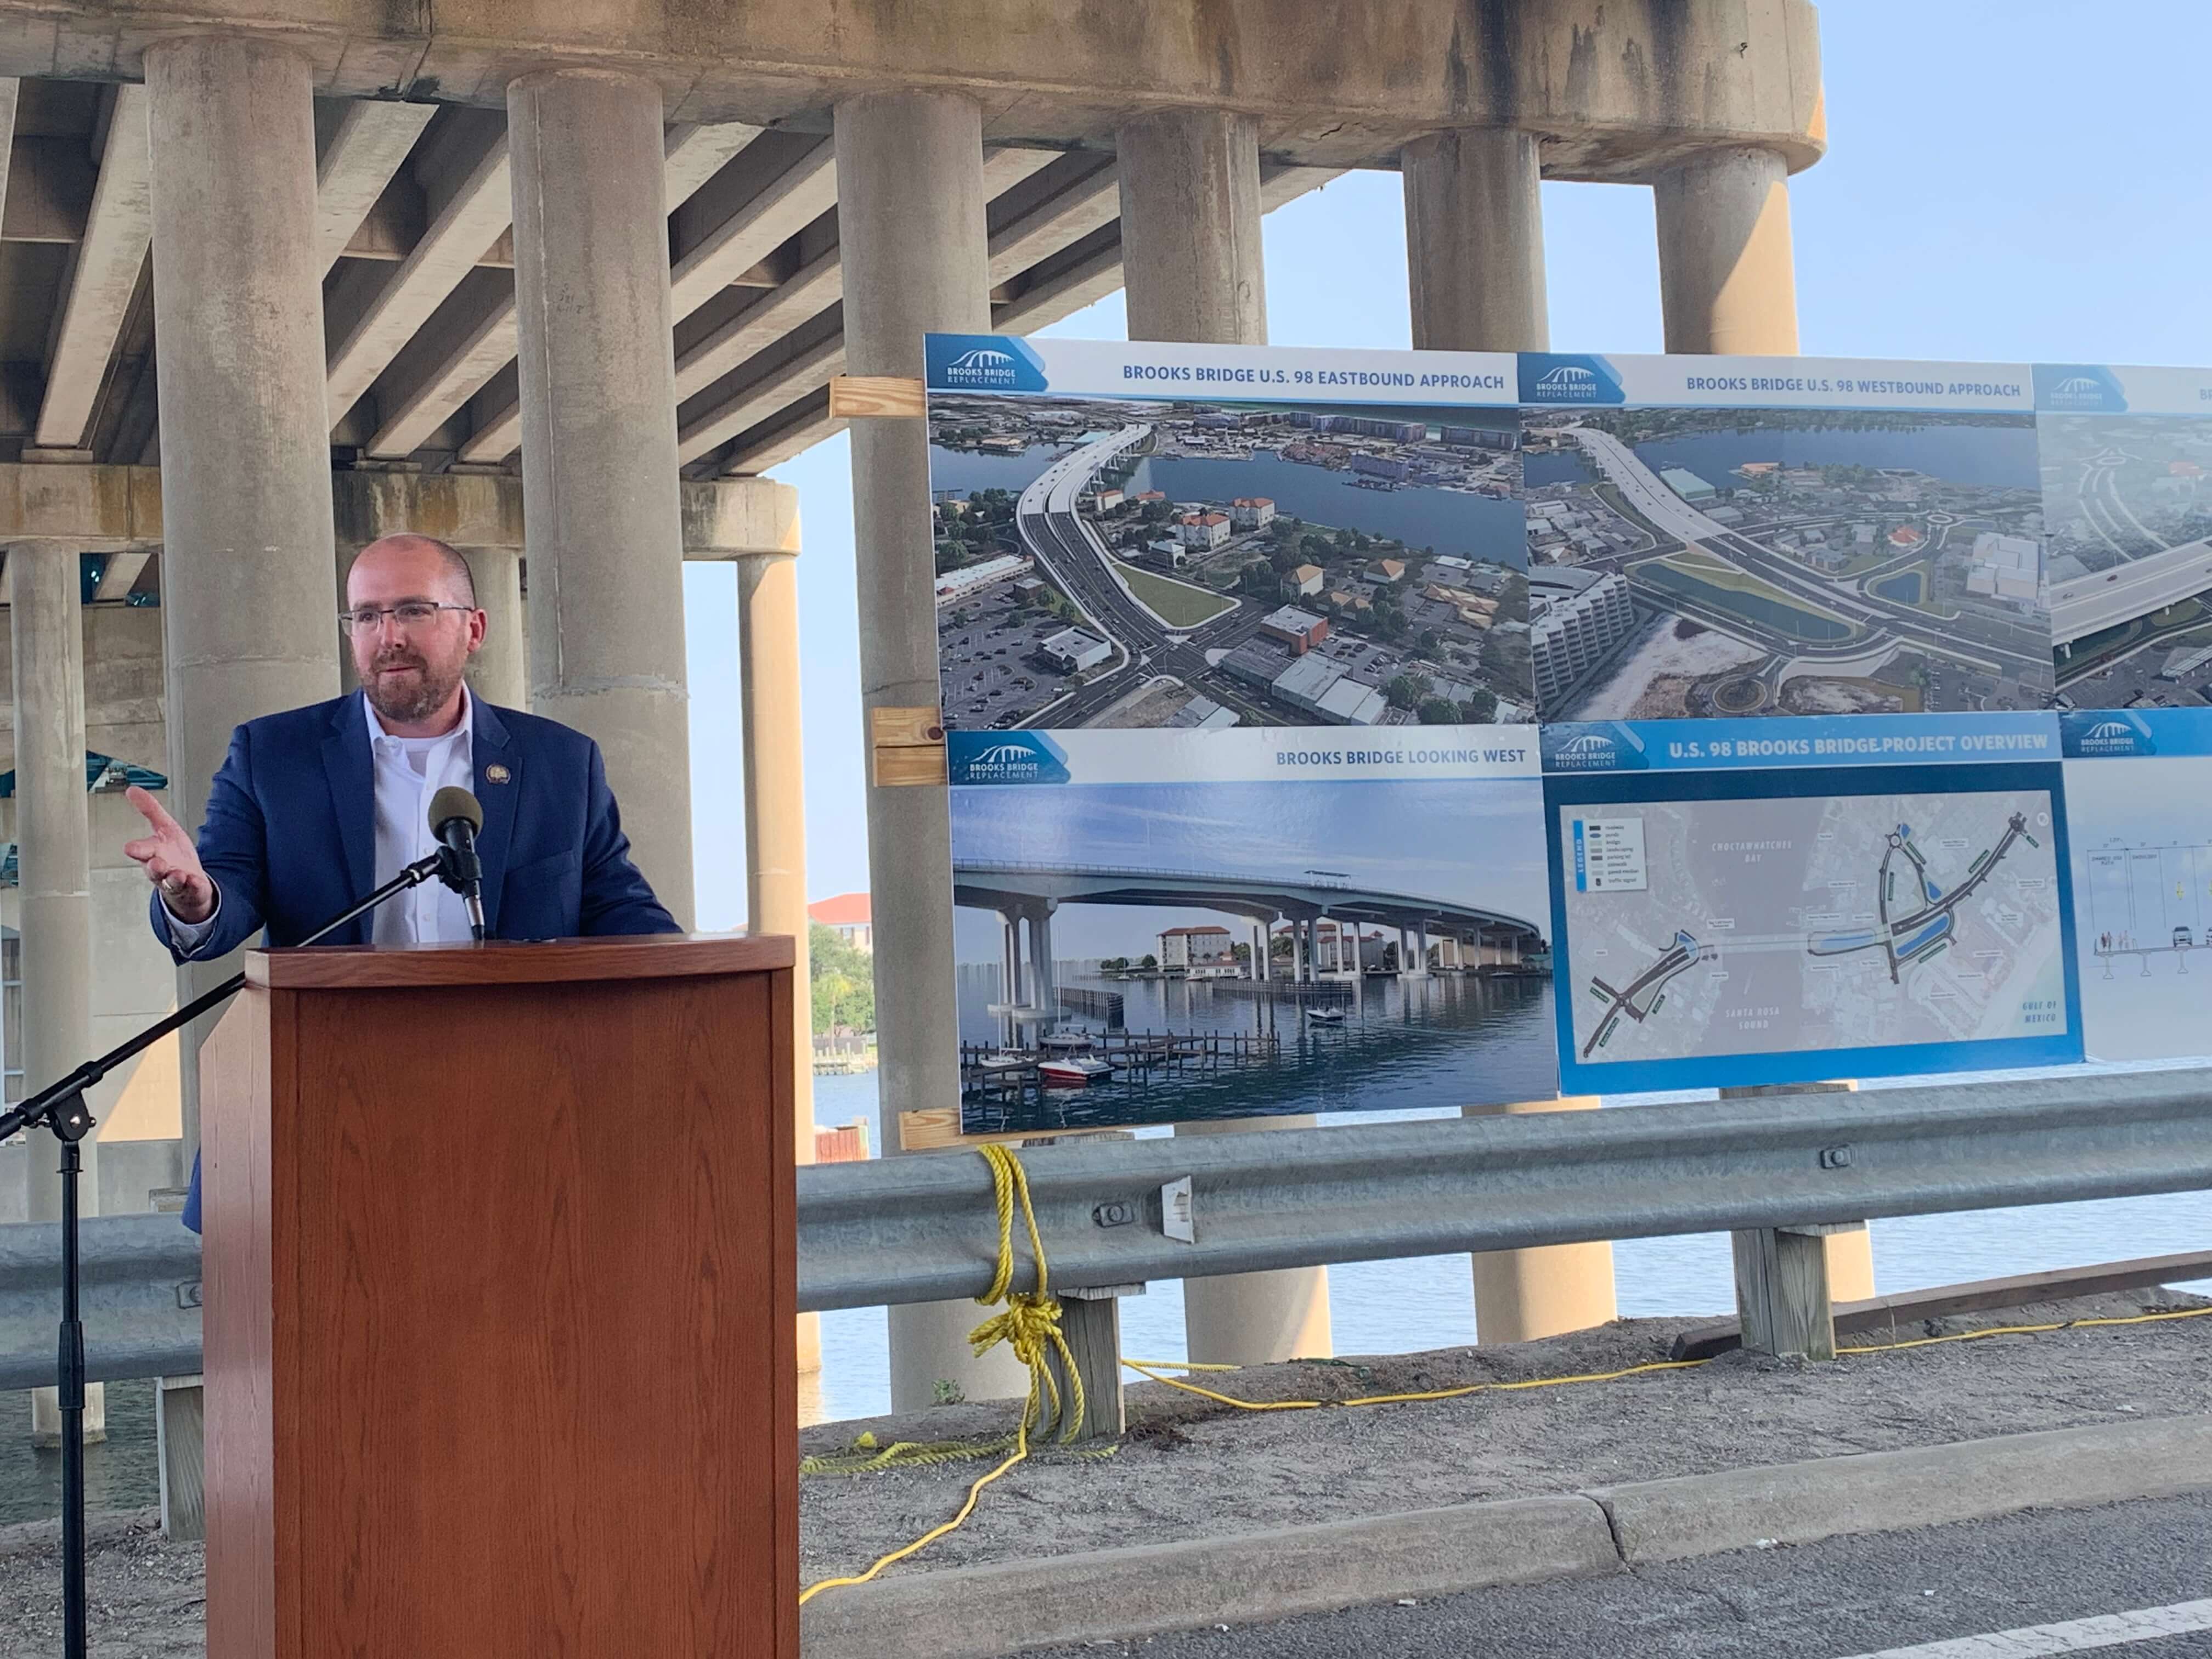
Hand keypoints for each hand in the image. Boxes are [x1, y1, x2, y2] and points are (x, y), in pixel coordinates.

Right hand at [123, 785, 215, 923]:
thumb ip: (150, 810)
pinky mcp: (192, 889)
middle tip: (156, 863)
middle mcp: (162, 869)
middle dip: (154, 867)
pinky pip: (192, 888)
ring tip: (178, 874)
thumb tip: (132, 790)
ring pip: (171, 882)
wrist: (189, 881)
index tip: (129, 848)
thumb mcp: (164, 827)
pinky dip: (194, 885)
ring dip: (174, 878)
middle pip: (154, 869)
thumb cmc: (173, 854)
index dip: (136, 849)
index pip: (141, 851)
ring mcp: (176, 881)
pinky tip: (196, 881)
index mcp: (152, 853)